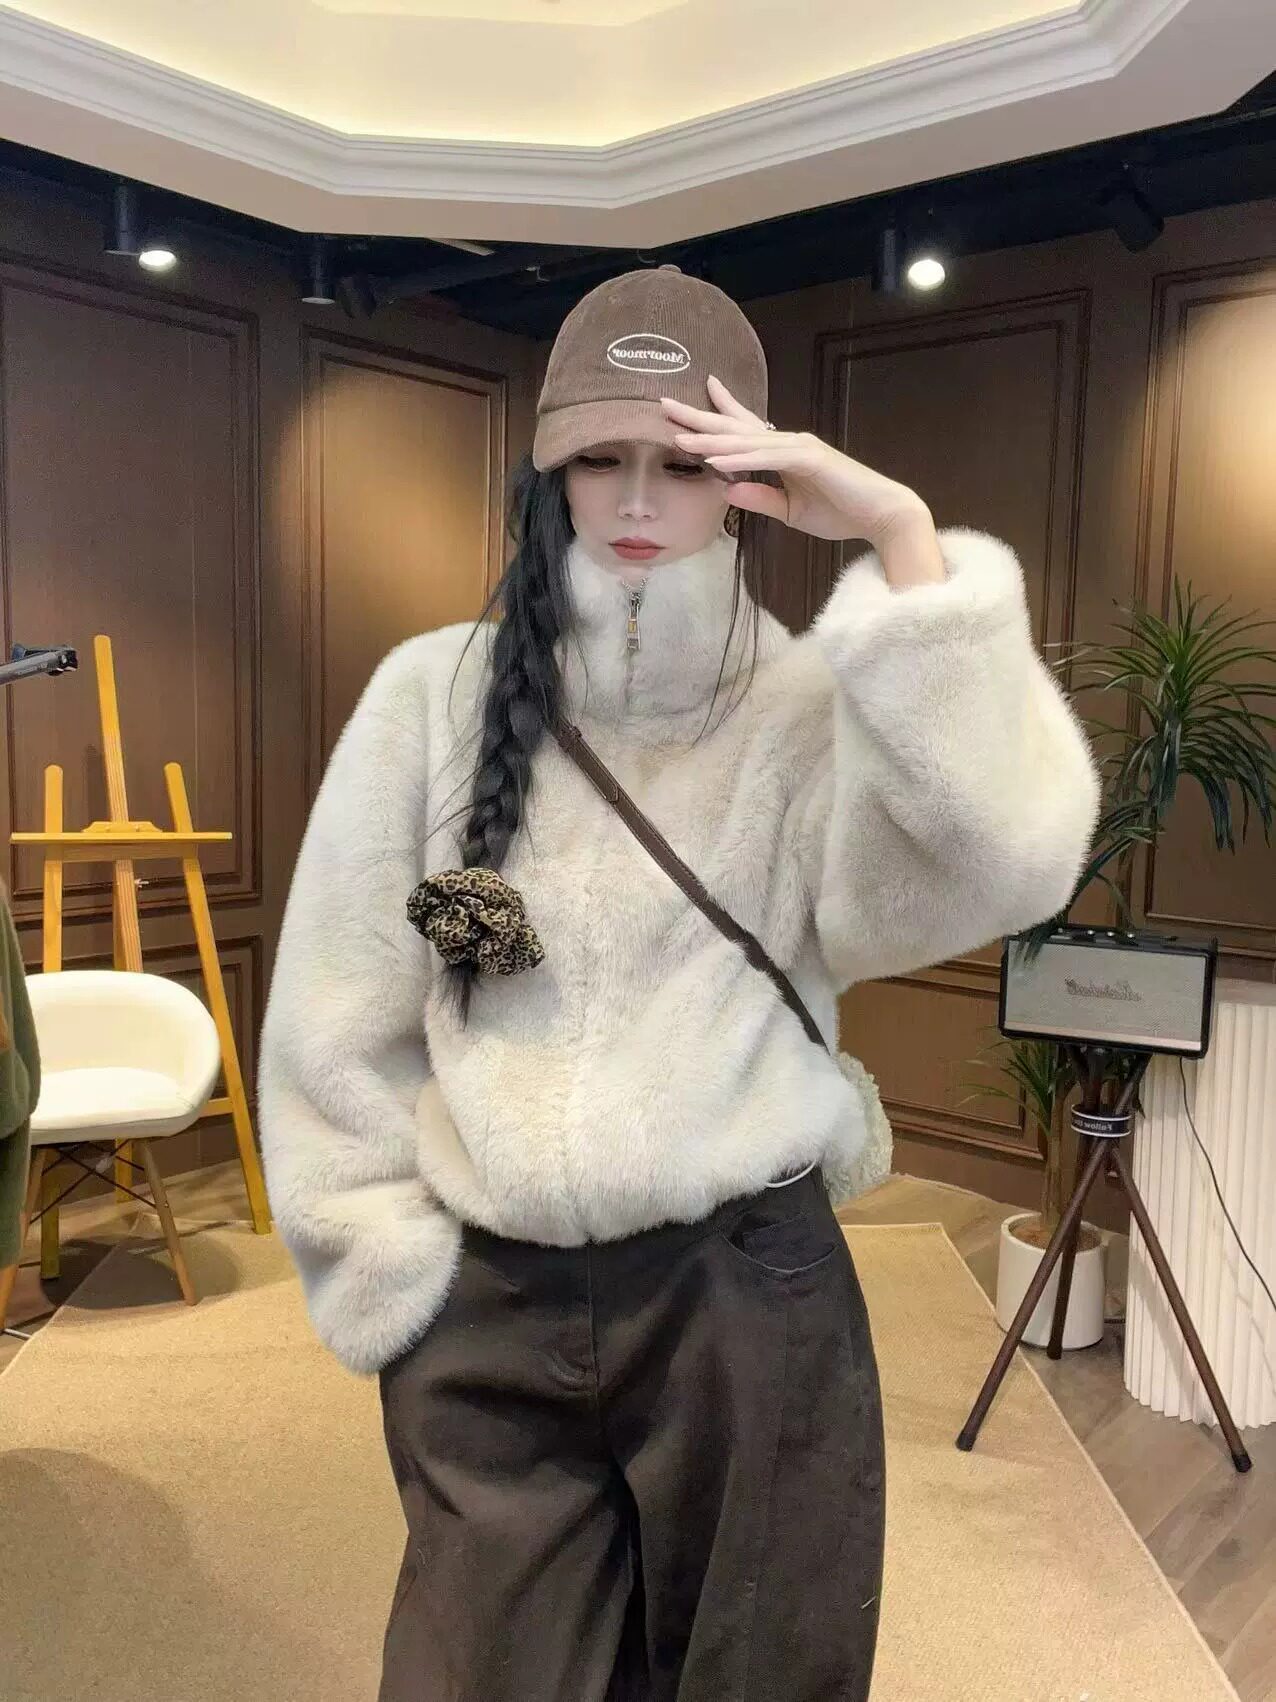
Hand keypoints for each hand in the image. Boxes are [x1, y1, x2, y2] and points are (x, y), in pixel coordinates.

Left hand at [662, 375, 931, 550]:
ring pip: (745, 442)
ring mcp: (799, 448)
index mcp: (785, 453)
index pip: (746, 427)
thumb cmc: (842, 513)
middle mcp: (789, 443)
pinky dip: (740, 459)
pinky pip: (766, 459)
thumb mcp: (790, 512)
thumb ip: (759, 500)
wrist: (883, 516)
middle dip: (700, 417)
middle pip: (736, 427)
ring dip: (711, 439)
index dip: (722, 409)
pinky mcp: (809, 460)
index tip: (701, 389)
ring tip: (679, 435)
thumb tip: (727, 490)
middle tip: (664, 404)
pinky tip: (714, 460)